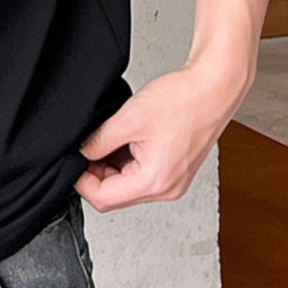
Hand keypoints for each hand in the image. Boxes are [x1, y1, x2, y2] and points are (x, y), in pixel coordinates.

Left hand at [73, 54, 249, 211]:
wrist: (214, 88)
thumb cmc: (183, 100)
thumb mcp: (129, 118)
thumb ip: (99, 140)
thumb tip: (81, 153)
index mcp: (154, 181)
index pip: (103, 198)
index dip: (81, 180)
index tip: (73, 160)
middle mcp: (166, 189)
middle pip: (115, 196)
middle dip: (96, 173)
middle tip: (90, 146)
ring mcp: (173, 182)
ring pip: (128, 187)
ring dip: (112, 167)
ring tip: (112, 138)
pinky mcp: (176, 172)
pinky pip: (142, 177)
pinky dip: (128, 163)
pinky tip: (127, 140)